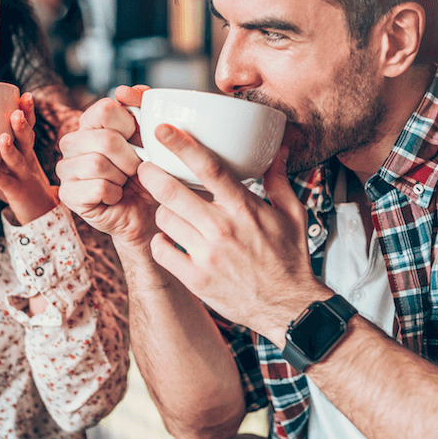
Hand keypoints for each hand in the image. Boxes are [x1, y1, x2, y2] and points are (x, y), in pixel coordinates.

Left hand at [0, 92, 59, 225]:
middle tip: (16, 112)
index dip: (29, 112)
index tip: (25, 96)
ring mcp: (23, 176)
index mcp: (26, 149)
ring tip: (2, 137)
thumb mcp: (17, 157)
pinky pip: (5, 183)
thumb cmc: (21, 179)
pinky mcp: (16, 191)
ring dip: (9, 149)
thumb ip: (4, 140)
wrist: (39, 209)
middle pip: (27, 140)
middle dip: (22, 125)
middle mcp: (27, 159)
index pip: (29, 126)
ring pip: (17, 160)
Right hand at [56, 85, 159, 249]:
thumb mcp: (152, 137)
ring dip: (122, 177)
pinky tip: (116, 196)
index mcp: (90, 122)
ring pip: (98, 164)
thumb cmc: (148, 173)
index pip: (106, 108)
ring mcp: (66, 168)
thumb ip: (142, 106)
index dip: (130, 126)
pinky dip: (115, 194)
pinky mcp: (67, 194)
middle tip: (135, 168)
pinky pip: (96, 188)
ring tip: (125, 182)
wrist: (147, 212)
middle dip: (131, 157)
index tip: (138, 140)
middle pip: (105, 139)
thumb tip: (125, 91)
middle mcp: (72, 141)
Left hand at [136, 124, 327, 340]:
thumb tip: (278, 150)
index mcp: (245, 209)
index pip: (209, 168)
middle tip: (144, 167)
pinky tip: (170, 240)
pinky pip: (161, 250)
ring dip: (163, 211)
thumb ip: (279, 180)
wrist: (288, 307)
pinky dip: (160, 242)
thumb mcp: (292, 215)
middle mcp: (223, 229)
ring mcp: (207, 255)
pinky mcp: (196, 279)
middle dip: (151, 174)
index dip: (182, 145)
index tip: (163, 131)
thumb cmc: (290, 259)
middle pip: (173, 192)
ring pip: (164, 219)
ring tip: (170, 211)